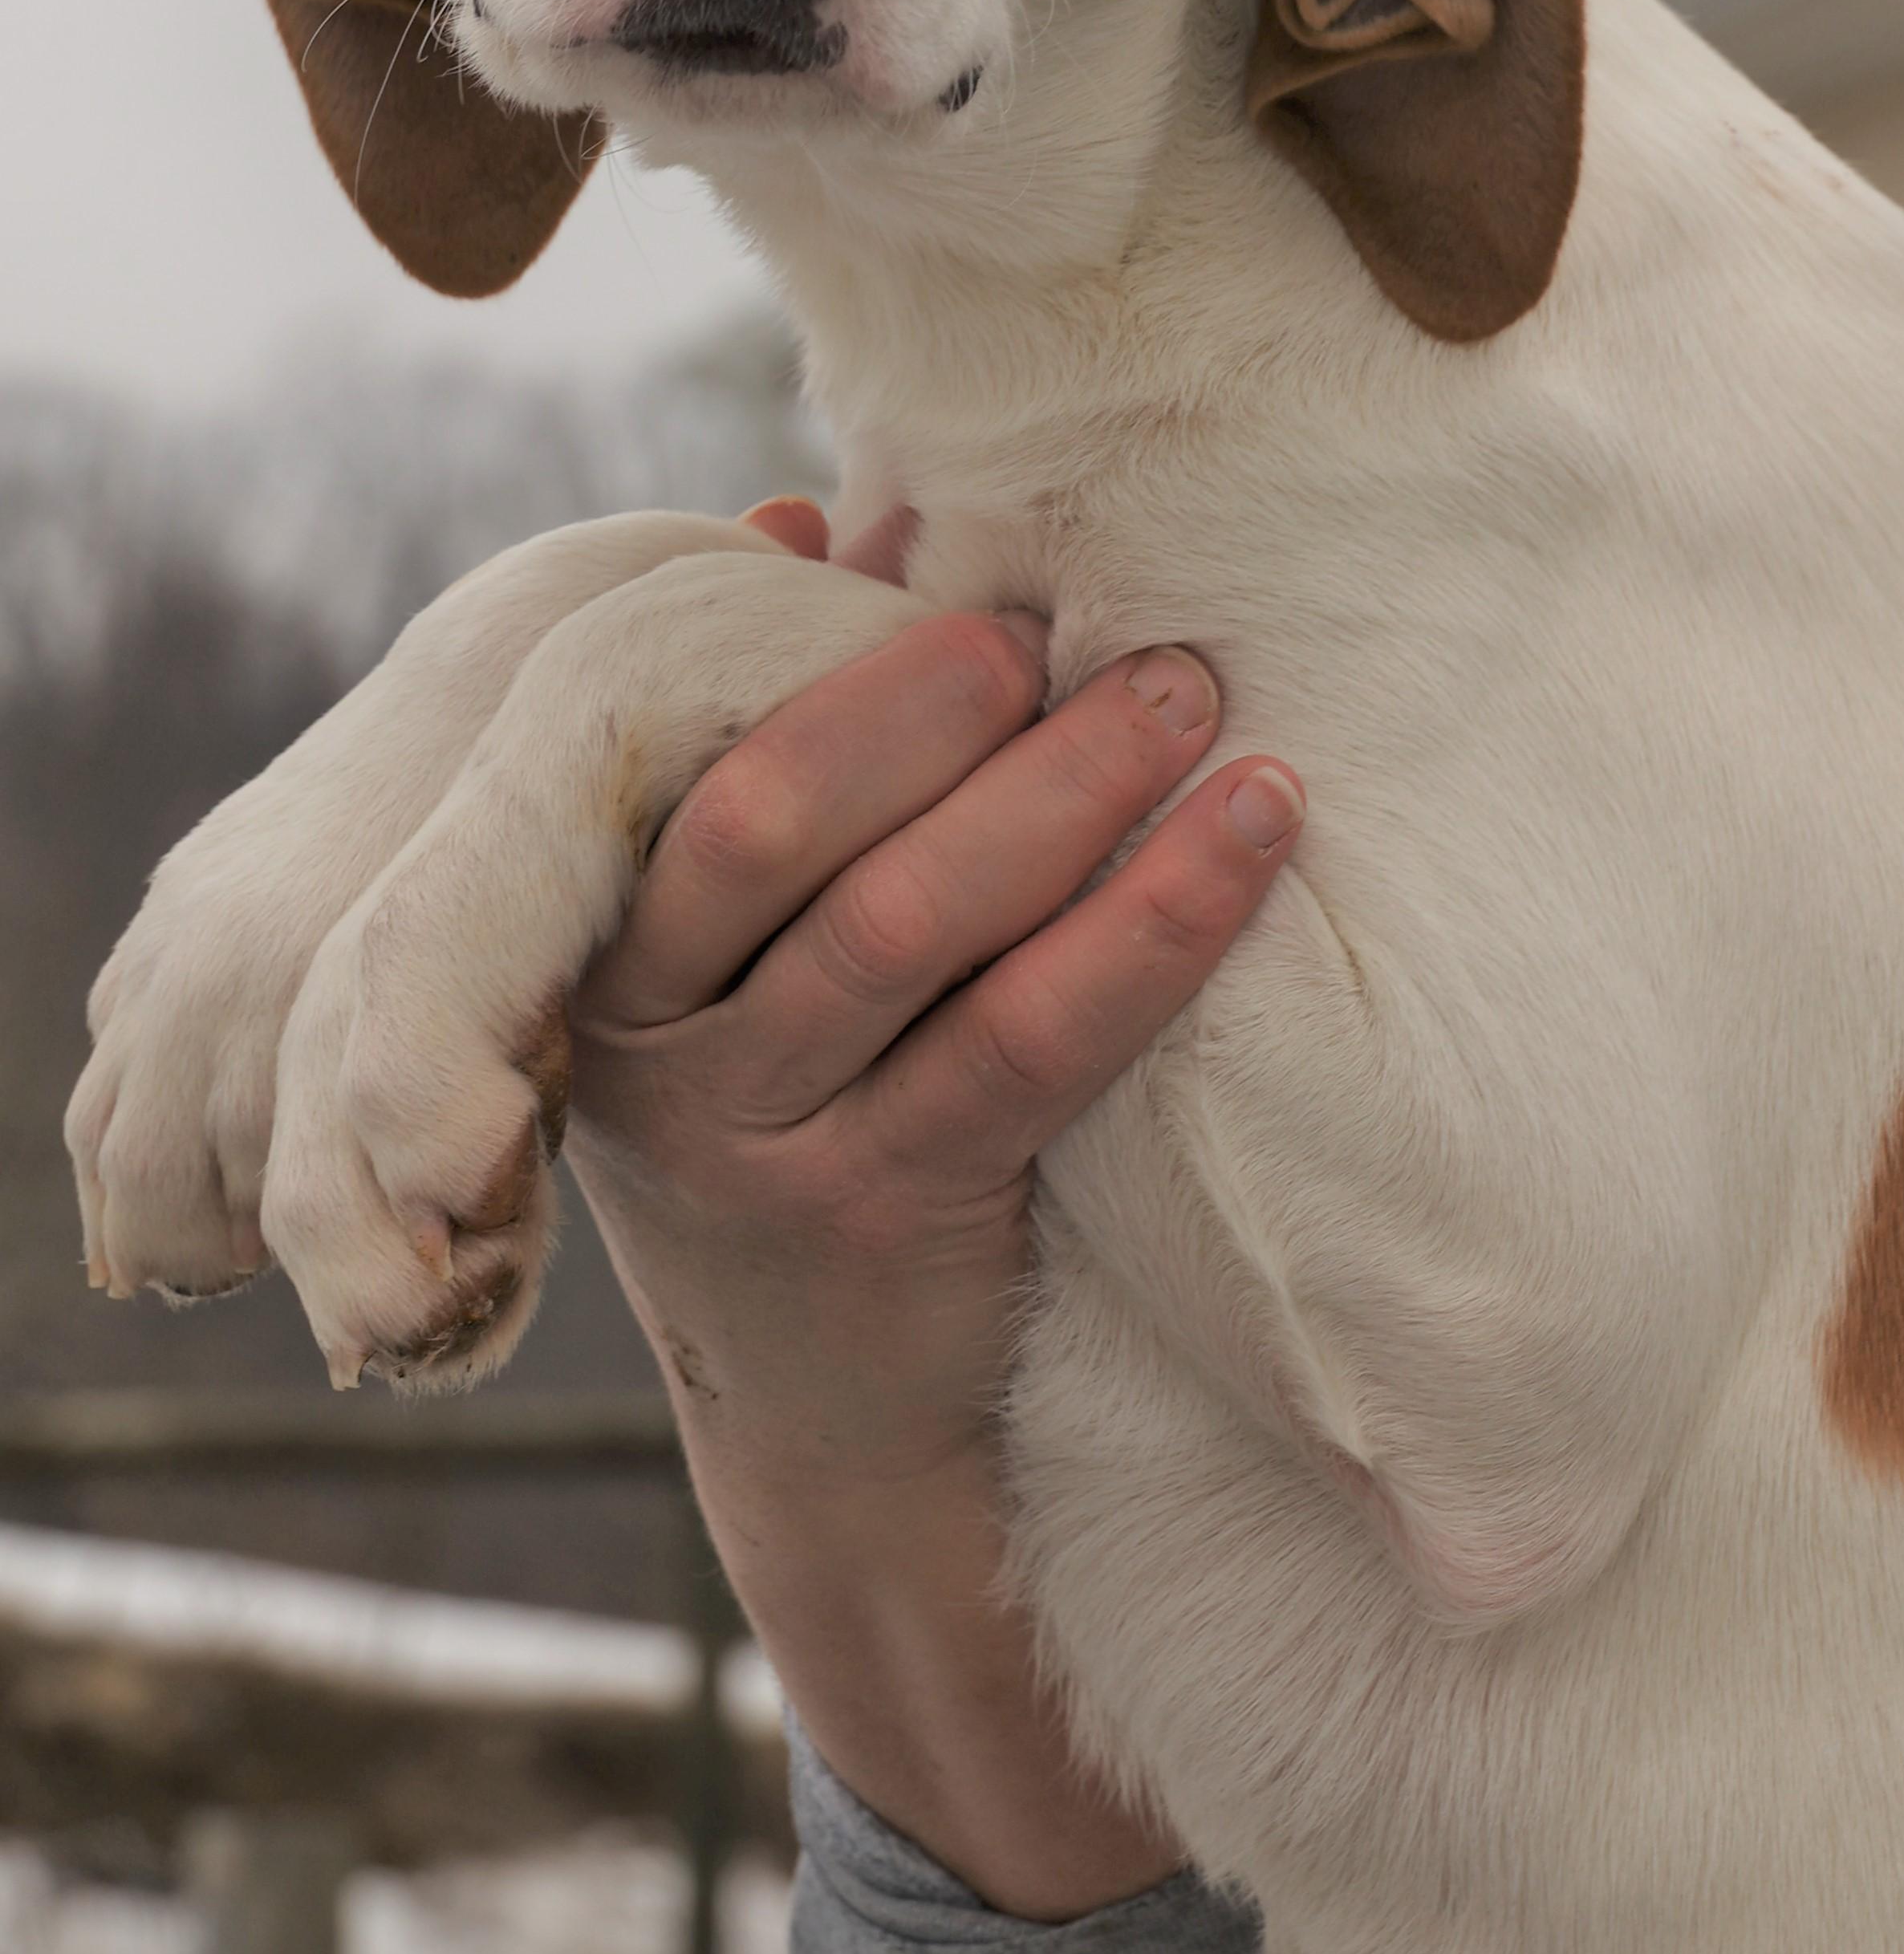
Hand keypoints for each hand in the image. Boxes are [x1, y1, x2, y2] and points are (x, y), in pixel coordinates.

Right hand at [564, 501, 1304, 1911]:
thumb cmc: (797, 1127)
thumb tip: (798, 525)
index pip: (699, 776)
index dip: (838, 672)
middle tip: (1121, 634)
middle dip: (951, 716)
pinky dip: (1149, 931)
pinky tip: (1251, 842)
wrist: (823, 1429)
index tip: (977, 586)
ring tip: (1206, 706)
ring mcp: (757, 1144)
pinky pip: (1031, 1050)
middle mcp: (652, 1045)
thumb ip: (759, 754)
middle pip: (791, 836)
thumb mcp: (730, 964)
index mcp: (602, 950)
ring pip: (916, 936)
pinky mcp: (882, 1220)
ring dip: (1074, 804)